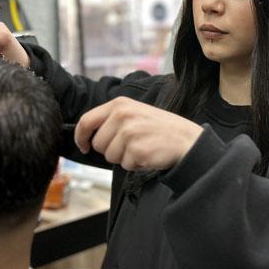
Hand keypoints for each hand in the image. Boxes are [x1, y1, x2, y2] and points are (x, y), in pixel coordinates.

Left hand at [74, 97, 203, 170]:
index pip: (86, 121)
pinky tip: (148, 154)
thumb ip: (113, 119)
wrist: (186, 139)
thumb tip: (89, 136)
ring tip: (141, 147)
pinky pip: (125, 165)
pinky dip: (136, 164)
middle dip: (111, 149)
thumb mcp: (135, 112)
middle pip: (98, 143)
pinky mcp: (137, 149)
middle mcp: (122, 116)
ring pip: (110, 156)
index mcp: (120, 104)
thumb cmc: (160, 128)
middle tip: (131, 144)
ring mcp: (130, 132)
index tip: (84, 146)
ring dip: (124, 157)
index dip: (81, 137)